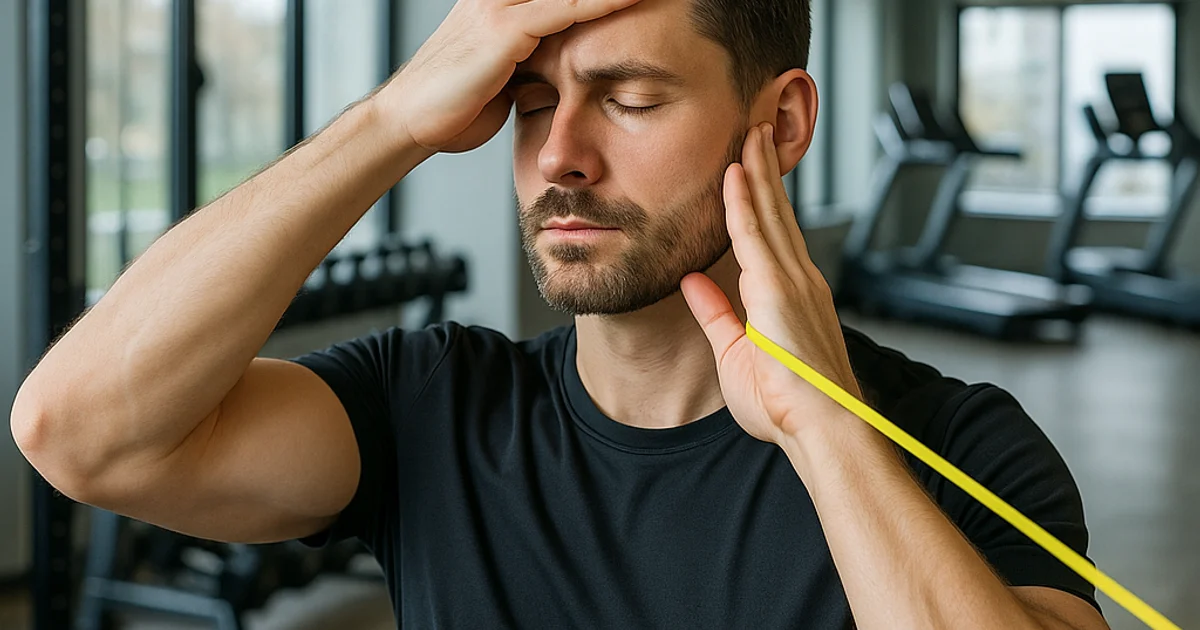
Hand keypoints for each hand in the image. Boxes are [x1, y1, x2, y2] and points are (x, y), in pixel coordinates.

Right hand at [372, 0, 642, 153]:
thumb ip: (534, 61)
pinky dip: (601, 5)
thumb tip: (562, 73)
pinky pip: (565, 11)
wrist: (410, 122)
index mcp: (501, 2)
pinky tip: (631, 1)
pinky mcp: (504, 31)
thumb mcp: (504, 75)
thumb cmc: (453, 105)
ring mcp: (501, 8)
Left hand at [681, 123, 863, 446]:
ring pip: (769, 214)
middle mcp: (798, 281)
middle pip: (777, 214)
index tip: (747, 169)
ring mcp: (794, 282)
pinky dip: (745, 203)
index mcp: (791, 297)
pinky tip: (735, 175)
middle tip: (754, 131)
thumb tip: (691, 281)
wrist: (824, 428)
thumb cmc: (788, 404)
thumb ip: (714, 313)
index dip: (760, 200)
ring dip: (756, 173)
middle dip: (763, 171)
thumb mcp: (734, 351)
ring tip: (748, 134)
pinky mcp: (781, 290)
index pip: (772, 236)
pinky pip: (756, 237)